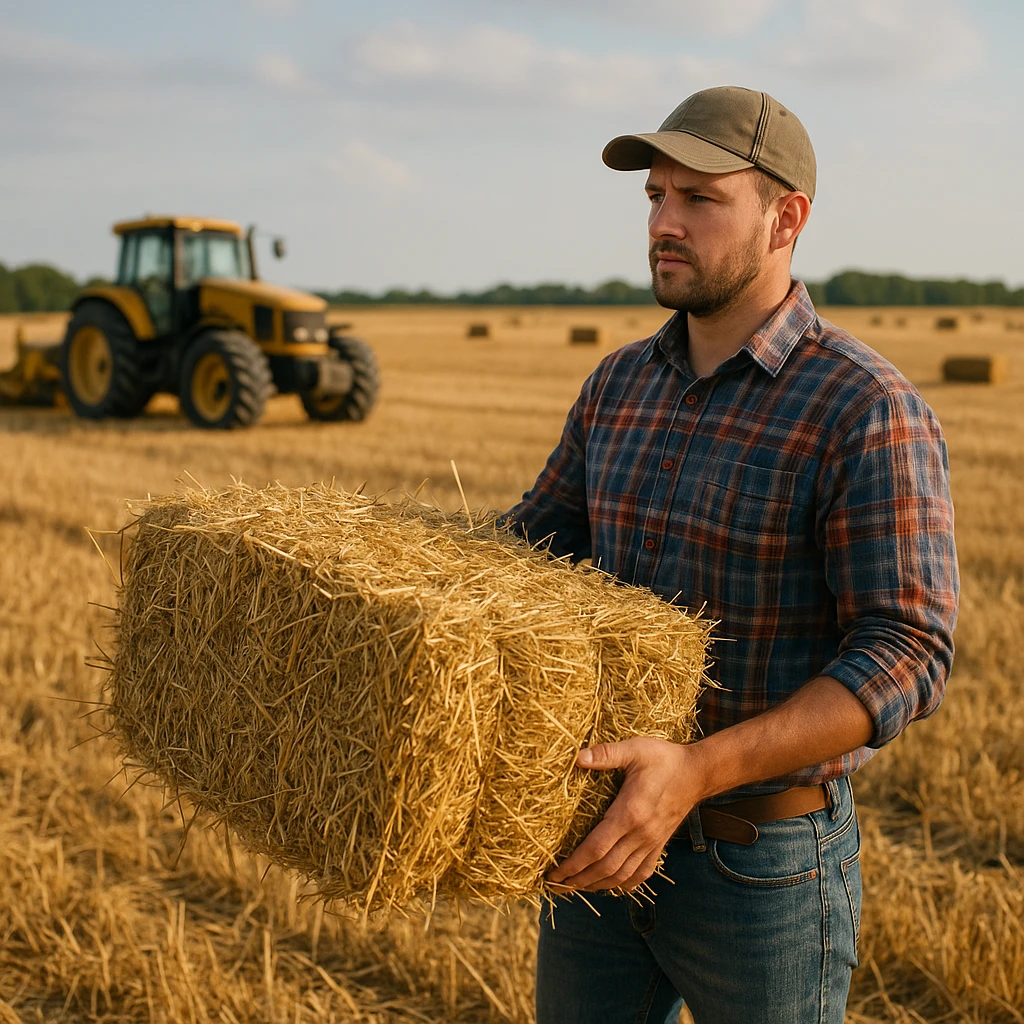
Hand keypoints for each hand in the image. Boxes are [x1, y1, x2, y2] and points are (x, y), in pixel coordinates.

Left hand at [547, 736, 705, 892]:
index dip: (574, 864)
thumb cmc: (664, 759)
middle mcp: (641, 834)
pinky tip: (610, 885)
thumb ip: (607, 754)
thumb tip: (578, 757)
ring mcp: (652, 842)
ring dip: (597, 885)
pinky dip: (624, 884)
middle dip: (579, 879)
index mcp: (630, 813)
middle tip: (557, 884)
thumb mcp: (635, 749)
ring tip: (577, 887)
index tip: (555, 873)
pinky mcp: (660, 844)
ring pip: (622, 875)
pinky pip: (642, 873)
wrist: (698, 773)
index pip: (596, 848)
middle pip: (606, 868)